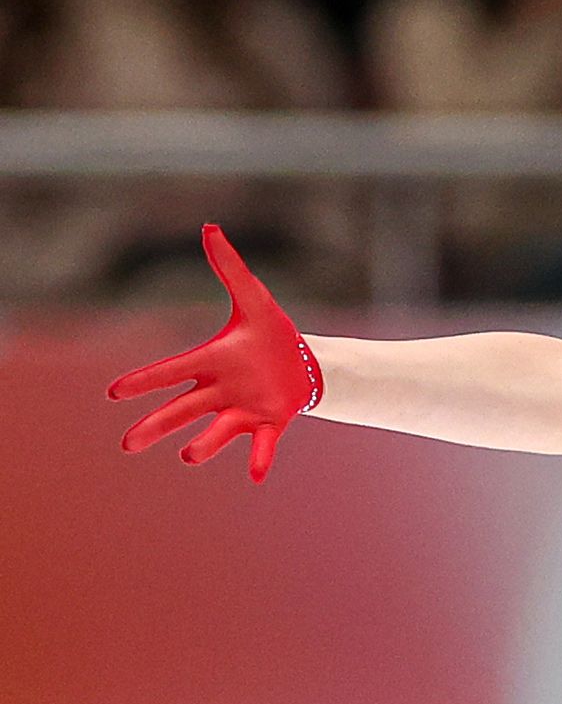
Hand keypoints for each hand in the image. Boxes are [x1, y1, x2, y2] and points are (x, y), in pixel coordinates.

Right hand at [106, 224, 321, 483]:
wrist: (305, 364)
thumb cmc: (271, 335)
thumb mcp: (255, 299)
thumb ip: (231, 268)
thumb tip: (210, 227)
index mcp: (211, 361)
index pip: (171, 371)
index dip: (144, 381)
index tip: (115, 392)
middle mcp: (220, 391)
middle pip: (182, 409)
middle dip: (156, 425)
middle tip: (127, 444)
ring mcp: (243, 411)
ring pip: (218, 430)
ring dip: (204, 445)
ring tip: (186, 457)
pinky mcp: (269, 425)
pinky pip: (263, 445)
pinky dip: (260, 459)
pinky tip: (256, 476)